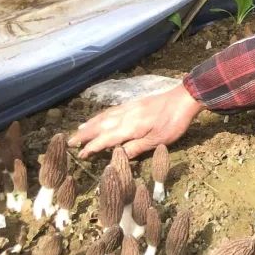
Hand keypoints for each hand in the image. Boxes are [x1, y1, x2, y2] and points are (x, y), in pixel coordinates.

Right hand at [69, 85, 203, 158]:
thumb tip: (117, 156)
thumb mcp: (158, 140)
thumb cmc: (173, 122)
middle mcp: (125, 116)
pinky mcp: (134, 103)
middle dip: (85, 134)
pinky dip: (101, 115)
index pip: (106, 139)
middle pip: (100, 126)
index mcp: (130, 127)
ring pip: (104, 116)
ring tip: (79, 129)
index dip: (92, 147)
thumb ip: (137, 148)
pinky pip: (111, 110)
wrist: (183, 98)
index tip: (80, 155)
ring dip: (90, 124)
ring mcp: (129, 107)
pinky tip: (100, 117)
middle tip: (70, 142)